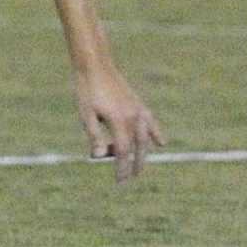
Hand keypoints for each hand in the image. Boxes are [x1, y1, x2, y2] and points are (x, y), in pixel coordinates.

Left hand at [75, 65, 165, 181]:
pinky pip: (150, 122)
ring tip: (140, 165)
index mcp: (118, 121)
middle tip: (130, 178)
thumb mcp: (86, 115)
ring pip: (145, 137)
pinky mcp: (138, 103)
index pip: (122, 151)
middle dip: (134, 164)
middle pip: (137, 147)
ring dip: (143, 152)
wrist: (95, 65)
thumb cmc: (86, 90)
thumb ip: (94, 136)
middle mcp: (133, 116)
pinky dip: (155, 133)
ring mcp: (138, 109)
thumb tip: (97, 157)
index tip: (120, 181)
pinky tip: (161, 143)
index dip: (121, 167)